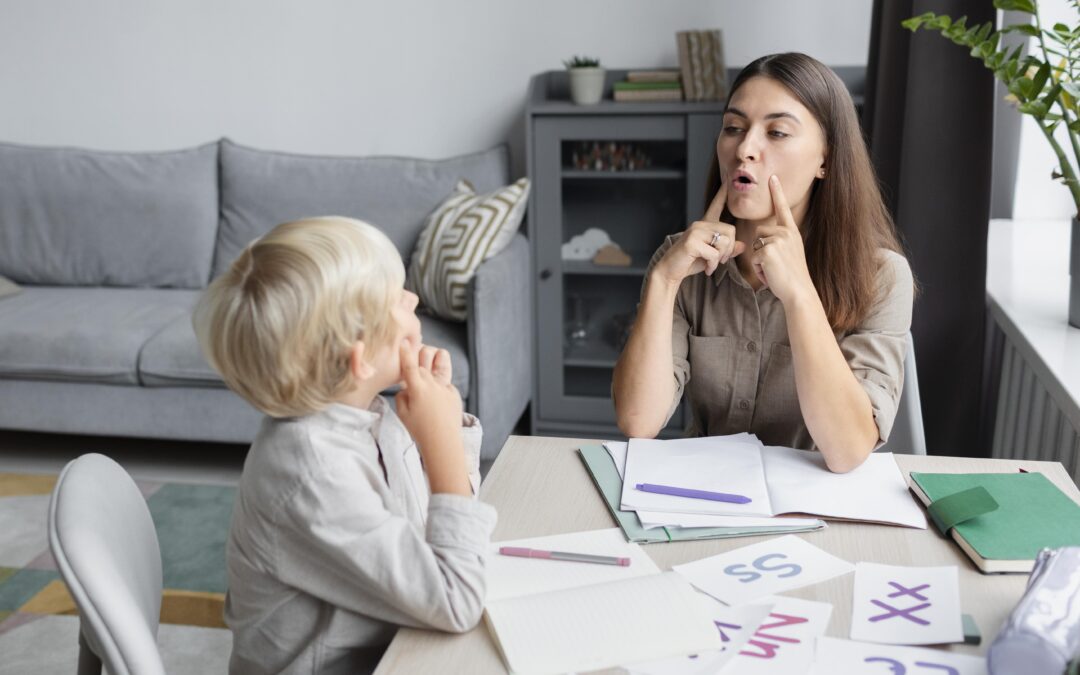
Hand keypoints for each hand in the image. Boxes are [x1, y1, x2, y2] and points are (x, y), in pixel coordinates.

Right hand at [395, 343, 462, 451]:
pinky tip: (437, 398)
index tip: (404, 341)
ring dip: (434, 359)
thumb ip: (402, 396)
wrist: (443, 442)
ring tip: (431, 364)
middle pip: (423, 362)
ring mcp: (445, 387)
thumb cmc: (419, 430)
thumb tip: (406, 388)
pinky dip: (440, 385)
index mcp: (417, 388)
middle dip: (418, 357)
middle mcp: (432, 383)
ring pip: (440, 363)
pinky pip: (445, 382)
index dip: (406, 352)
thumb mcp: (402, 414)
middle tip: (414, 362)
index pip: (409, 365)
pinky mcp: (454, 393)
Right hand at [650, 183, 747, 286]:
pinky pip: (714, 253)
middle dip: (729, 249)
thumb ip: (727, 249)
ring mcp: (695, 232)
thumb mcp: (712, 256)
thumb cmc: (690, 262)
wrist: (670, 271)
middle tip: (721, 260)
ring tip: (712, 265)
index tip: (727, 178)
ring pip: (723, 242)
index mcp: (704, 225)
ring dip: (720, 258)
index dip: (722, 193)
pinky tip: (707, 268)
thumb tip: (742, 245)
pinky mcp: (692, 242)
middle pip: (730, 230)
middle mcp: (700, 225)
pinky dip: (713, 264)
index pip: (716, 205)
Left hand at [747, 176, 815, 304]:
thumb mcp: (790, 253)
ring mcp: (778, 240)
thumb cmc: (793, 276)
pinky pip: (754, 257)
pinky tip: (771, 274)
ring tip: (774, 269)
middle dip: (760, 249)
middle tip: (775, 265)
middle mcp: (786, 233)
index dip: (777, 192)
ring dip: (759, 260)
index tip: (772, 177)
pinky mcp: (768, 250)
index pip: (782, 208)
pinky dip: (758, 269)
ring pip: (755, 245)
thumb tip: (764, 239)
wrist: (799, 291)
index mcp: (792, 232)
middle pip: (759, 232)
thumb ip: (780, 242)